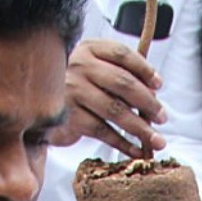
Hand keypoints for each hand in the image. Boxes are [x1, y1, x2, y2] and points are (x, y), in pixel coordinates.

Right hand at [50, 38, 165, 157]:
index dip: (144, 69)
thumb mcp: (95, 69)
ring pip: (115, 110)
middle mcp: (79, 66)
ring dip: (140, 128)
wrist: (39, 105)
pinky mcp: (70, 117)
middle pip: (123, 83)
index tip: (159, 85)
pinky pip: (103, 131)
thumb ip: (120, 73)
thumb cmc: (79, 87)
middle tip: (162, 117)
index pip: (122, 54)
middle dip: (148, 102)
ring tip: (157, 140)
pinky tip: (136, 150)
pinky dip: (123, 143)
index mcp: (89, 49)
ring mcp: (73, 91)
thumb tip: (154, 94)